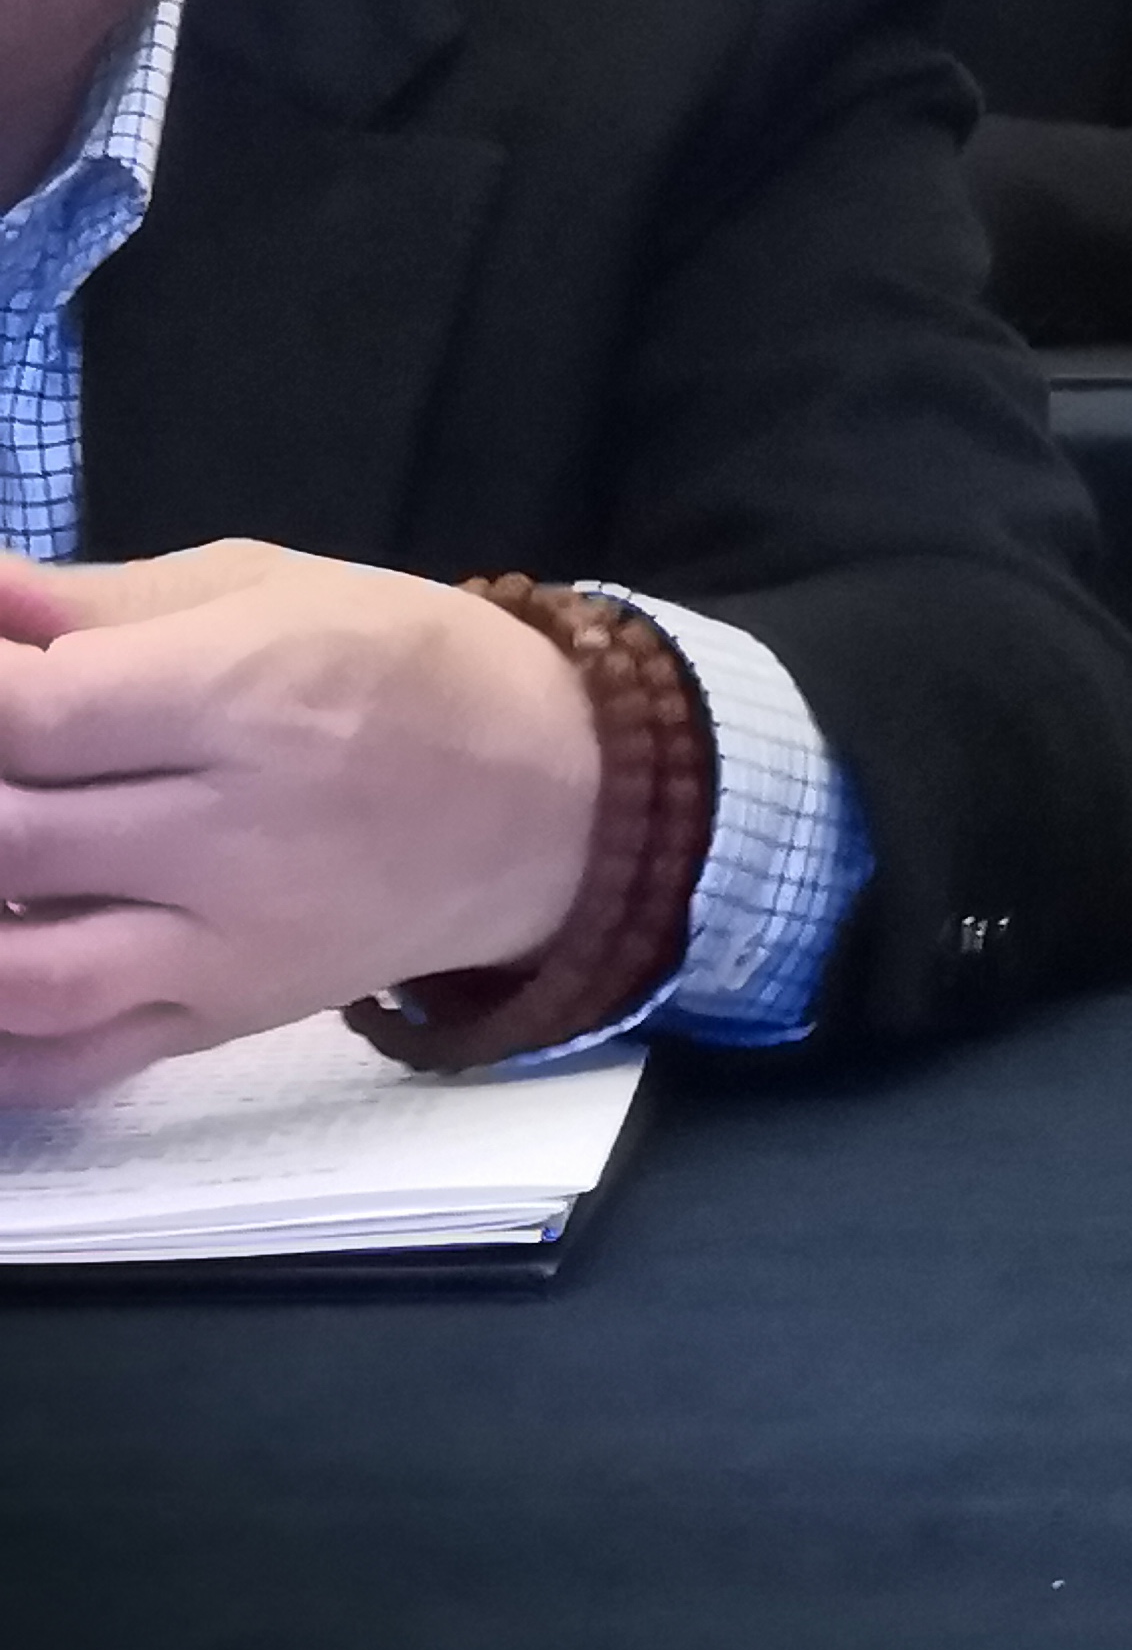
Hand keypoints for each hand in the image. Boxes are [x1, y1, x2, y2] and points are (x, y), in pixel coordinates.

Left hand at [0, 545, 600, 1105]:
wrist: (557, 799)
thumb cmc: (409, 665)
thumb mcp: (272, 585)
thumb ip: (98, 598)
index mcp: (250, 696)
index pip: (28, 715)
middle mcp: (235, 835)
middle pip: (8, 837)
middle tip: (2, 762)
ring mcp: (228, 948)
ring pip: (21, 973)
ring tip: (0, 866)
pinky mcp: (223, 1022)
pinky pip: (68, 1064)